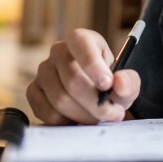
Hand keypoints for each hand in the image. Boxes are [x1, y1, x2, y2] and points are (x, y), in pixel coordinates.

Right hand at [26, 28, 140, 124]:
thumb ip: (129, 82)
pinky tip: (77, 120)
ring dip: (83, 115)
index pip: (80, 42)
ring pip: (59, 99)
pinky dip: (65, 121)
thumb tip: (120, 82)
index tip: (107, 84)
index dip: (92, 63)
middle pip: (71, 79)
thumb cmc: (110, 86)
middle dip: (95, 103)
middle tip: (112, 114)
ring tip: (98, 118)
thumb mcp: (126, 83)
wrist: (95, 98)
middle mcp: (58, 52)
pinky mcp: (33, 91)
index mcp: (82, 40)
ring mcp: (43, 71)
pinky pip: (46, 111)